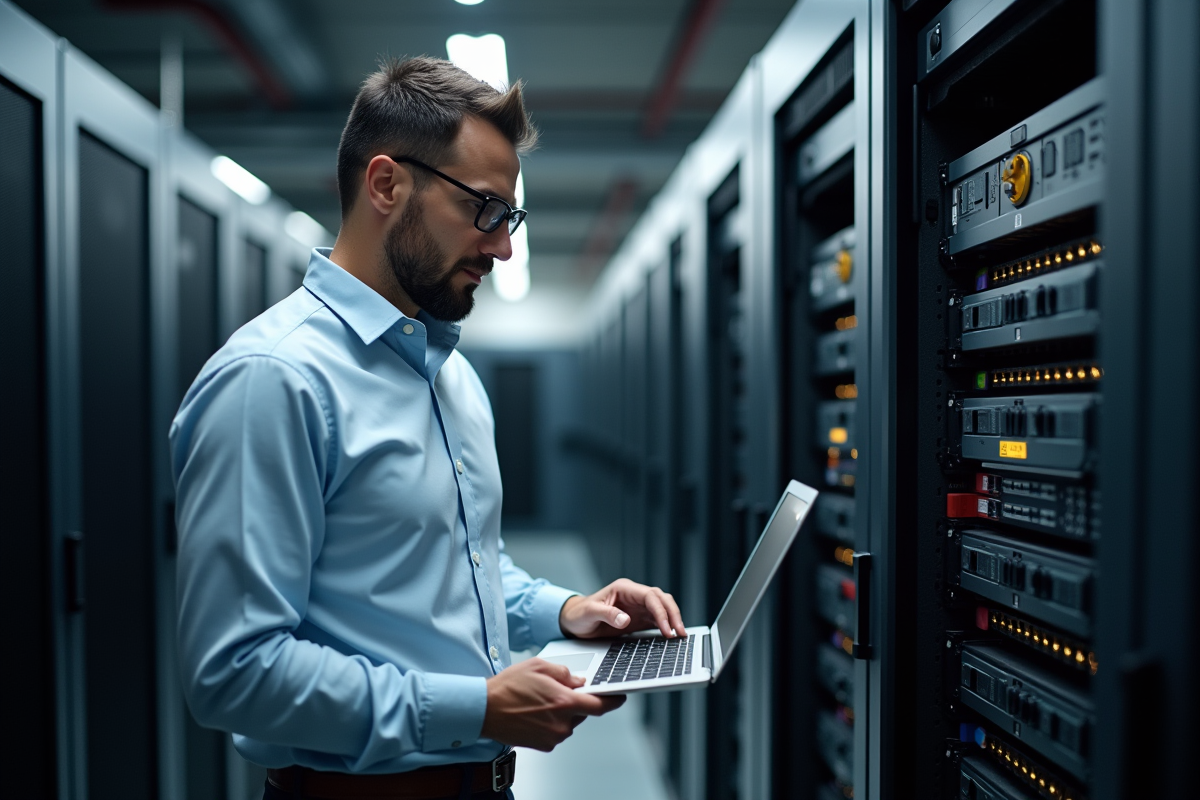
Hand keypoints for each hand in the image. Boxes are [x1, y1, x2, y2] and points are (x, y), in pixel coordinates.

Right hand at [480, 659, 625, 750]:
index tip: (619, 697)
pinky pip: (557, 731)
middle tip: (556, 692)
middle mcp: (562, 723)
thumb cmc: (508, 687)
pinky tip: (535, 713)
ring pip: (569, 722)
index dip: (613, 701)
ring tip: (539, 701)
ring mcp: (553, 736)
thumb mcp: (538, 666)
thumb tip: (578, 681)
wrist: (484, 710)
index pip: (600, 706)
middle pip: (582, 712)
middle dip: (575, 701)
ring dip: (562, 711)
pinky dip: (552, 722)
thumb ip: (564, 673)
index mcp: (564, 702)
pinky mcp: (544, 745)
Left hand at [558, 578, 685, 639]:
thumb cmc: (579, 614)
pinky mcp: (639, 619)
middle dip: (673, 614)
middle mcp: (634, 596)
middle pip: (661, 599)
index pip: (650, 596)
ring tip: (680, 636)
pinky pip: (657, 620)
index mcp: (624, 588)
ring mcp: (638, 607)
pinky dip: (666, 627)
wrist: (573, 621)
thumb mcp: (588, 613)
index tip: (666, 628)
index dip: (661, 611)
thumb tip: (625, 619)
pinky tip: (671, 637)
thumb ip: (606, 614)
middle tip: (680, 633)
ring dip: (673, 620)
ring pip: (663, 608)